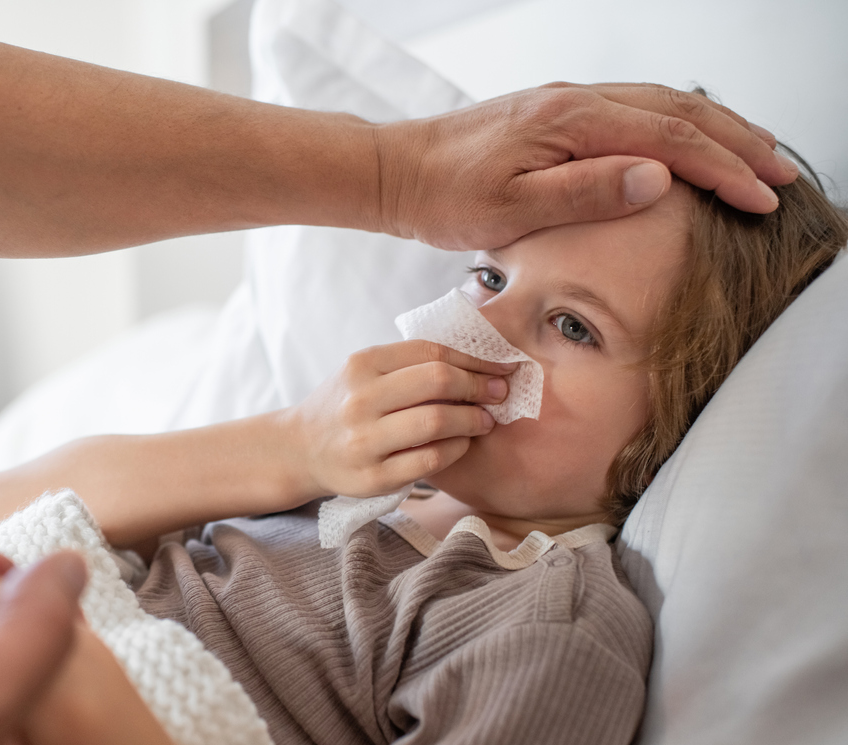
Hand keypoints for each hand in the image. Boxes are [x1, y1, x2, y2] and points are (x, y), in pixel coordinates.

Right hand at [282, 340, 514, 499]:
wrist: (301, 449)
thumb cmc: (346, 404)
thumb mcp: (365, 372)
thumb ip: (410, 364)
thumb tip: (480, 361)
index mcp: (361, 365)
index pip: (431, 352)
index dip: (475, 359)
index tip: (500, 367)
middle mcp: (359, 399)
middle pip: (438, 381)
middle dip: (480, 386)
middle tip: (499, 393)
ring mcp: (364, 440)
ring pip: (437, 422)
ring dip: (473, 420)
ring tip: (485, 420)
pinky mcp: (372, 477)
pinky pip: (430, 459)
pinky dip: (456, 449)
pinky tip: (462, 443)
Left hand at [375, 82, 799, 249]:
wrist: (397, 172)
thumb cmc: (444, 196)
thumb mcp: (510, 209)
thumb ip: (584, 192)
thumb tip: (659, 176)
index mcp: (571, 121)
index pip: (671, 138)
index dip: (724, 168)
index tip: (762, 197)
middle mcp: (575, 101)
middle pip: (679, 111)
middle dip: (738, 142)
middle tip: (781, 175)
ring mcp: (566, 104)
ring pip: (660, 106)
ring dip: (713, 131)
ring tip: (753, 157)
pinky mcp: (555, 116)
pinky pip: (633, 111)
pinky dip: (676, 128)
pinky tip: (687, 147)